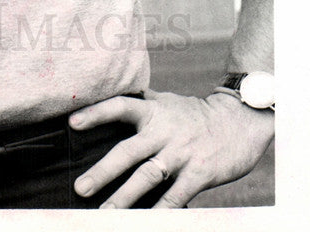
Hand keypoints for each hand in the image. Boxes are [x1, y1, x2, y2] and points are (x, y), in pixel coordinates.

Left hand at [69, 89, 274, 208]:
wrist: (240, 123)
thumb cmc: (196, 114)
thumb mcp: (167, 101)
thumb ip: (143, 101)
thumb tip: (116, 92)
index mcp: (154, 110)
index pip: (120, 107)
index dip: (96, 113)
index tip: (73, 123)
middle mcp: (164, 131)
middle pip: (128, 151)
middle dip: (103, 172)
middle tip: (81, 188)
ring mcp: (181, 153)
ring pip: (147, 177)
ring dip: (125, 197)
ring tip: (105, 213)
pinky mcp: (199, 174)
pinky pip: (176, 197)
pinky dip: (160, 211)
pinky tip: (145, 222)